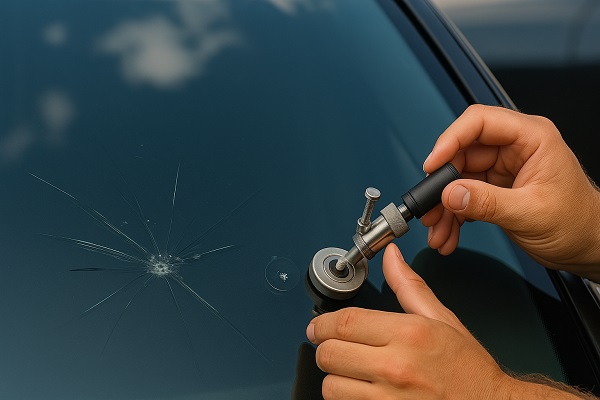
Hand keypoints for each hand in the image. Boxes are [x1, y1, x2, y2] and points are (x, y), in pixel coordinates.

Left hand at [306, 244, 589, 399]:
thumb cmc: (469, 370)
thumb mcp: (442, 320)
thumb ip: (409, 287)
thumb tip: (392, 257)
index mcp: (409, 335)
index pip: (346, 322)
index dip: (324, 323)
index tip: (318, 326)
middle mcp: (396, 367)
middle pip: (331, 354)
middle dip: (326, 348)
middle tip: (332, 347)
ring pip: (332, 386)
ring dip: (335, 378)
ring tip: (350, 373)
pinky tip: (361, 391)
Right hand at [422, 105, 599, 280]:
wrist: (588, 246)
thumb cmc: (578, 223)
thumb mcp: (531, 213)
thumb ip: (488, 203)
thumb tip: (451, 194)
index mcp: (531, 138)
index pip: (480, 122)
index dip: (451, 139)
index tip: (433, 164)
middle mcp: (514, 149)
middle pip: (462, 153)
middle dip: (442, 185)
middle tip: (430, 207)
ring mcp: (502, 169)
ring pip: (458, 179)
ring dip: (445, 206)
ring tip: (439, 230)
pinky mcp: (494, 189)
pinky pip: (464, 196)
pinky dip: (453, 216)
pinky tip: (449, 232)